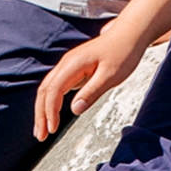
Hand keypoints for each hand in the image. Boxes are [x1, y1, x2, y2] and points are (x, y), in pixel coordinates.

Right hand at [34, 25, 142, 139]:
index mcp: (73, 64)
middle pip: (45, 90)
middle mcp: (67, 63)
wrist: (129, 34)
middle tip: (40, 136)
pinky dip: (52, 102)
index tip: (52, 130)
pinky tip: (53, 113)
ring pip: (48, 88)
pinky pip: (57, 86)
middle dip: (40, 114)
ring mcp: (69, 65)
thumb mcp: (110, 76)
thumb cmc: (122, 52)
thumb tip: (74, 110)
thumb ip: (91, 92)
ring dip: (43, 109)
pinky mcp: (74, 69)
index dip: (50, 111)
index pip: (53, 90)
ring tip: (42, 129)